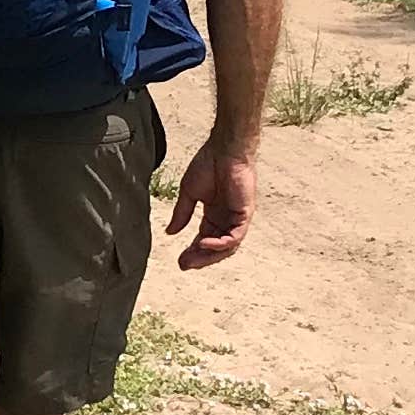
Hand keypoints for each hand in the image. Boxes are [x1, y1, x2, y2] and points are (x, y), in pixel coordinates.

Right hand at [167, 135, 256, 269]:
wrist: (222, 149)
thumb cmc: (207, 164)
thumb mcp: (188, 193)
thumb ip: (181, 214)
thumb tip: (170, 232)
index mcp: (214, 214)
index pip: (205, 239)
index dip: (192, 252)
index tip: (179, 260)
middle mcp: (227, 219)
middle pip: (215, 247)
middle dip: (200, 258)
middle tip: (184, 265)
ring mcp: (237, 217)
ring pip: (227, 246)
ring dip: (210, 255)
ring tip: (192, 259)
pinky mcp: (245, 214)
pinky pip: (235, 236)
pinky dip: (221, 243)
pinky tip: (204, 244)